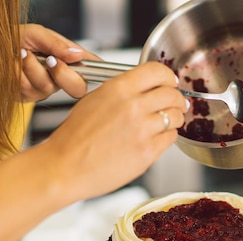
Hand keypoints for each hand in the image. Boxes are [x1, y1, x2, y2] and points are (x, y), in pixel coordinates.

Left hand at [19, 24, 98, 101]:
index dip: (99, 72)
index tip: (95, 69)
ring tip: (22, 54)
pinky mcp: (28, 96)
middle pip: (78, 89)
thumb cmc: (15, 38)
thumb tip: (77, 55)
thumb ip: (57, 44)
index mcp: (68, 59)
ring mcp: (45, 89)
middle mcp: (59, 76)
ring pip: (48, 87)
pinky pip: (27, 89)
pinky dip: (17, 72)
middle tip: (50, 60)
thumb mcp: (36, 32)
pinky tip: (15, 65)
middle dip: (63, 74)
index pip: (93, 68)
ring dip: (32, 67)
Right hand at [41, 61, 190, 200]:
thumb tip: (145, 88)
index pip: (158, 71)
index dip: (169, 77)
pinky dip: (168, 136)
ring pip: (176, 116)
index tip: (171, 82)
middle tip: (177, 103)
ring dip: (175, 118)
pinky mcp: (148, 152)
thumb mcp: (94, 100)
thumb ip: (122, 91)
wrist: (66, 167)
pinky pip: (171, 138)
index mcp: (118, 89)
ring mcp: (142, 130)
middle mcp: (133, 106)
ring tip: (168, 122)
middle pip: (171, 94)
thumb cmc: (74, 138)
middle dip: (177, 98)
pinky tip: (158, 138)